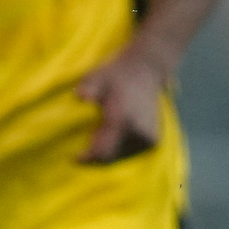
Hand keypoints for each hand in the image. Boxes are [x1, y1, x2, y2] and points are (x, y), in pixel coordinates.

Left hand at [75, 44, 169, 163]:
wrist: (146, 70)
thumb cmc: (115, 74)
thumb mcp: (98, 76)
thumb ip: (89, 87)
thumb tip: (79, 96)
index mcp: (122, 119)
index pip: (103, 150)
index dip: (88, 158)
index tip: (74, 158)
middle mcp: (138, 131)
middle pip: (110, 157)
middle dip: (95, 156)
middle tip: (84, 145)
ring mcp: (148, 137)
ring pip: (121, 156)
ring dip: (107, 152)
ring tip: (98, 135)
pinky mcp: (153, 140)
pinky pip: (131, 152)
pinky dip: (119, 149)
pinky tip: (112, 136)